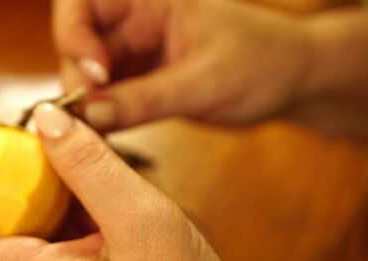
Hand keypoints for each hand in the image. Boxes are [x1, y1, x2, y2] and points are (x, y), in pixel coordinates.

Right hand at [54, 0, 311, 130]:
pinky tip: (108, 139)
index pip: (83, 4)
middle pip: (78, 45)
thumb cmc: (263, 63)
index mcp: (150, 1)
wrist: (293, 80)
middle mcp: (134, 23)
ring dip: (87, 107)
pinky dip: (103, 120)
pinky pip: (107, 100)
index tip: (95, 78)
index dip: (74, 36)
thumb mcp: (203, 82)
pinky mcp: (140, 83)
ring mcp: (135, 55)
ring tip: (98, 137)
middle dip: (77, 82)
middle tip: (89, 122)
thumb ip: (144, 99)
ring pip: (87, 78)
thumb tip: (87, 117)